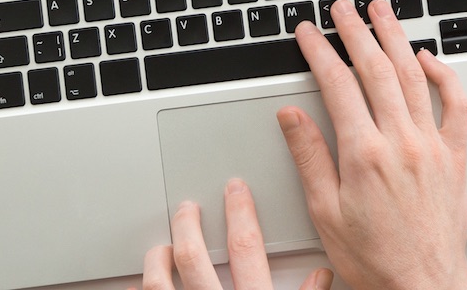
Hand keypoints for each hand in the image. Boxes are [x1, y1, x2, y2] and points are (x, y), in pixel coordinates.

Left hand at [133, 178, 333, 289]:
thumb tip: (322, 275)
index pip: (244, 247)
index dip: (240, 212)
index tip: (235, 188)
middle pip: (192, 257)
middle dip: (187, 225)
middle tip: (187, 208)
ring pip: (160, 284)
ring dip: (158, 260)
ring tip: (161, 248)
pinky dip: (144, 288)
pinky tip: (145, 282)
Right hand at [278, 0, 466, 289]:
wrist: (423, 285)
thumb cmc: (373, 258)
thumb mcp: (325, 212)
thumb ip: (309, 157)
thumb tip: (290, 116)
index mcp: (364, 154)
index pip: (337, 84)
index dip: (319, 51)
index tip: (308, 32)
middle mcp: (401, 142)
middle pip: (376, 69)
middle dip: (355, 31)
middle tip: (342, 8)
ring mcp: (431, 146)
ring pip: (414, 76)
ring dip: (395, 38)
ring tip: (381, 12)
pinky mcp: (454, 156)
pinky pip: (456, 105)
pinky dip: (444, 75)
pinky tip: (428, 58)